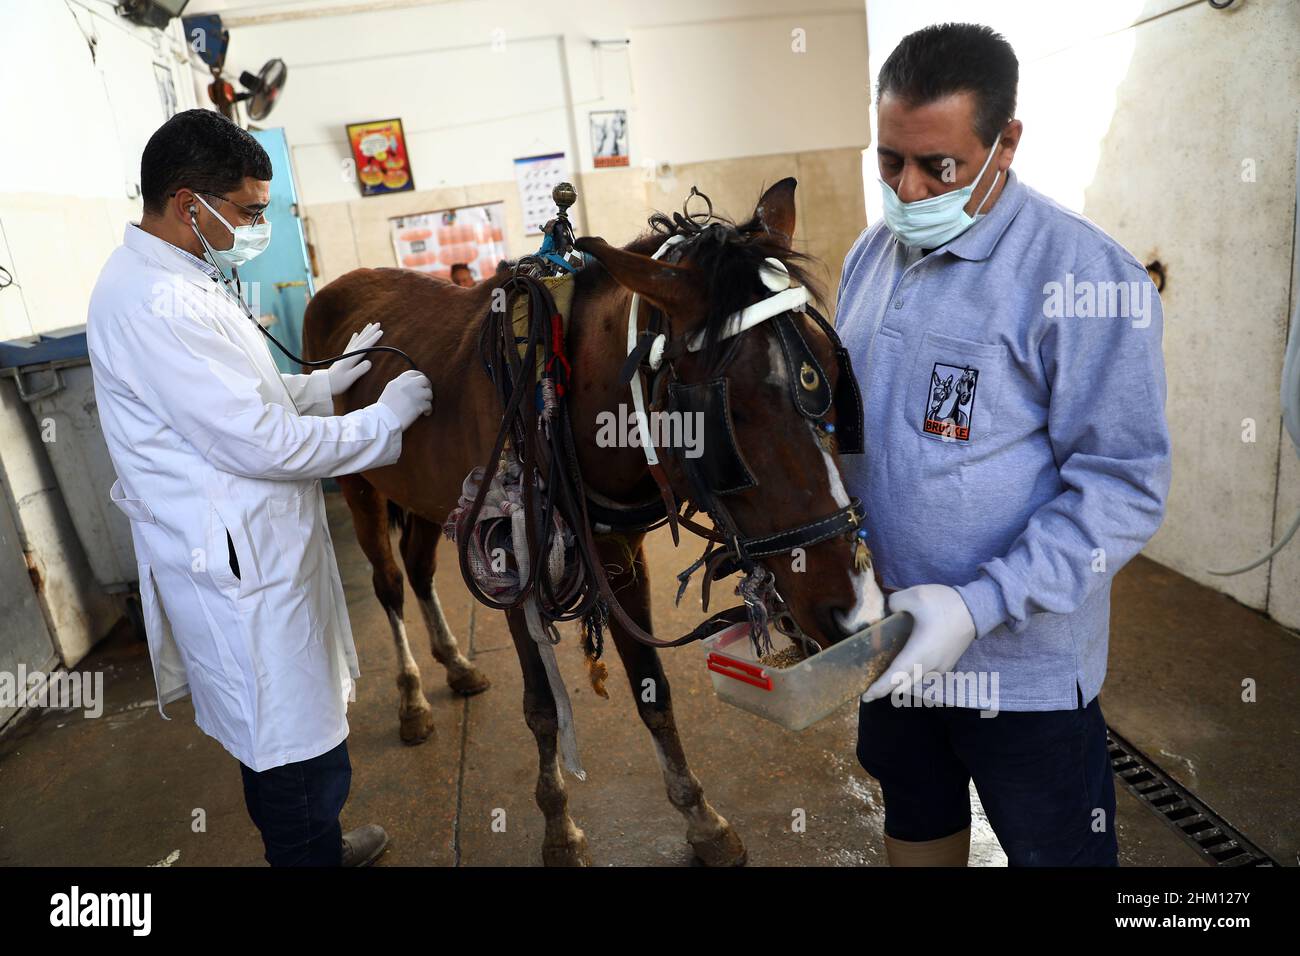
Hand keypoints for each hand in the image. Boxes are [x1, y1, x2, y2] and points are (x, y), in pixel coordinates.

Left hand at [327, 322, 381, 394]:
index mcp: (351, 358)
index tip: (381, 332)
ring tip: (369, 325)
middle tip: (378, 324)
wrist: (324, 384)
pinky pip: (351, 344)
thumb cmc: (338, 383)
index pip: (364, 346)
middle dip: (370, 332)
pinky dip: (354, 338)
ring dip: (364, 333)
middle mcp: (349, 353)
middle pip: (362, 340)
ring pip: (357, 340)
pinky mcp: (344, 357)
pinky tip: (355, 334)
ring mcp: (346, 354)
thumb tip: (369, 362)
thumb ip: (359, 370)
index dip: (373, 339)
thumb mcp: (350, 378)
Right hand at [377, 369, 432, 428]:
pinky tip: (425, 413)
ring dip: (428, 399)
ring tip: (424, 404)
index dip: (420, 377)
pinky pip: (429, 405)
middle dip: (427, 386)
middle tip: (426, 393)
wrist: (383, 419)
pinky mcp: (420, 405)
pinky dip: (428, 410)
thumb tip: (409, 387)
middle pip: (424, 380)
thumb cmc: (384, 408)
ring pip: (429, 393)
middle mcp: (409, 385)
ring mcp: (415, 395)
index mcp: (400, 380)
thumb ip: (400, 386)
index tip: (422, 383)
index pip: (413, 373)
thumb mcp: (390, 390)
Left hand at [861, 584, 975, 701]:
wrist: (978, 609)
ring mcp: (940, 667)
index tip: (865, 697)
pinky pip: (925, 676)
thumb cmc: (945, 604)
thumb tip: (888, 611)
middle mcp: (929, 666)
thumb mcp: (914, 595)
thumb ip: (893, 603)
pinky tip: (905, 666)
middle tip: (870, 687)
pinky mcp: (947, 664)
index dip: (879, 688)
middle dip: (885, 689)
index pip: (894, 678)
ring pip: (914, 682)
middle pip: (902, 686)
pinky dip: (912, 676)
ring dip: (900, 683)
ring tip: (885, 675)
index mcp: (918, 653)